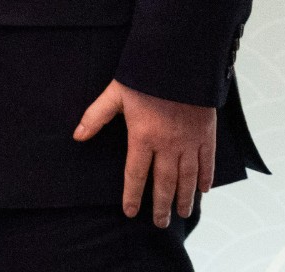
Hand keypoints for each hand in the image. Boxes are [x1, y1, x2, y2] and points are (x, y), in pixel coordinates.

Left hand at [74, 79, 214, 227]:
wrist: (180, 61)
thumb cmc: (145, 76)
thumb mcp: (115, 93)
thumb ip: (96, 116)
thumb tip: (77, 135)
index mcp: (143, 137)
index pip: (135, 174)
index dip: (133, 196)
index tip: (131, 212)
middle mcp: (168, 145)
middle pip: (165, 183)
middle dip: (162, 205)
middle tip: (160, 223)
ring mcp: (189, 141)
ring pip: (188, 178)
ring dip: (185, 198)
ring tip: (183, 213)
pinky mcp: (206, 134)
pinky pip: (207, 162)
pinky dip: (206, 178)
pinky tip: (204, 190)